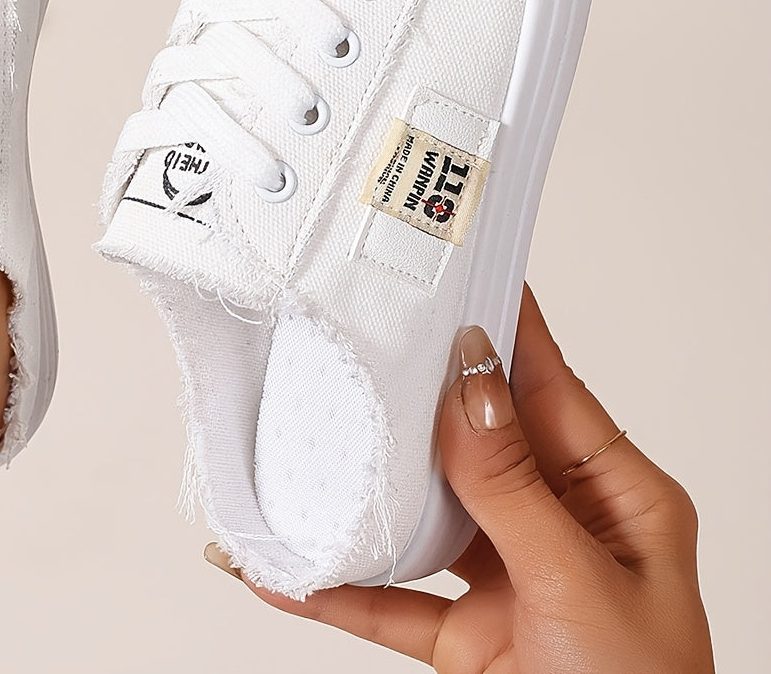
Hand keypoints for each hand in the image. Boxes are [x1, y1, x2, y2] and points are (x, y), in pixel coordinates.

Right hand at [217, 285, 714, 672]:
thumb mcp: (578, 585)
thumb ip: (512, 487)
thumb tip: (467, 387)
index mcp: (618, 499)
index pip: (549, 387)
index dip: (503, 328)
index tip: (459, 272)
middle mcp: (562, 526)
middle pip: (475, 440)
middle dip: (416, 398)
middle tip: (360, 342)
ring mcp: (511, 579)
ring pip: (426, 512)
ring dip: (367, 490)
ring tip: (311, 442)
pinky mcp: (469, 637)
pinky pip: (392, 599)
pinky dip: (340, 587)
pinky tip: (290, 570)